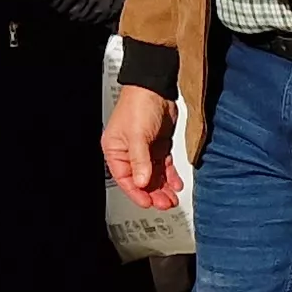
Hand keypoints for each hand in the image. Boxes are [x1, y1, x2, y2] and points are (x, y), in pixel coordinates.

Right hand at [101, 86, 177, 209]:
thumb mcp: (137, 136)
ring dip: (162, 187)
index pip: (124, 179)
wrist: (156, 87)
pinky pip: (164, 165)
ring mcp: (145, 149)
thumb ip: (140, 160)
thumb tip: (141, 182)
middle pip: (140, 180)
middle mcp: (129, 152)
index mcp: (115, 151)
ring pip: (153, 175)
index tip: (148, 203)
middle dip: (152, 193)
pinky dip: (170, 175)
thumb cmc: (139, 105)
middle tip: (165, 204)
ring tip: (172, 198)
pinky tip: (176, 184)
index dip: (136, 193)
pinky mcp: (159, 145)